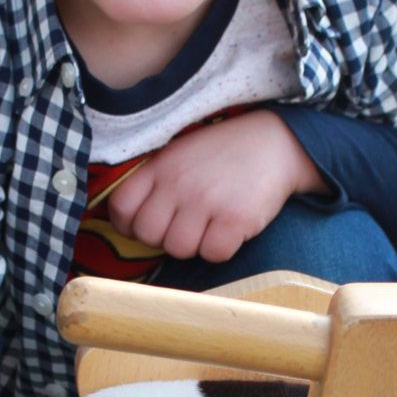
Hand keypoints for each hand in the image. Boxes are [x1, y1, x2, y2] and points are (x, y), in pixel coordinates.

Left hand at [107, 112, 326, 263]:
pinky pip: (213, 254)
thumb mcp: (179, 154)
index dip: (130, 225)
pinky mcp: (235, 218)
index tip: (150, 224)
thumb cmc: (222, 154)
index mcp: (160, 166)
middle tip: (186, 226)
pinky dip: (220, 249)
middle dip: (163, 238)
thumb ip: (153, 182)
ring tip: (209, 227)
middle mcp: (178, 183)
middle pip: (148, 235)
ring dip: (193, 245)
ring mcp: (206, 201)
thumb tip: (130, 222)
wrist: (275, 142)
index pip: (121, 208)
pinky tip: (229, 230)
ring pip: (178, 249)